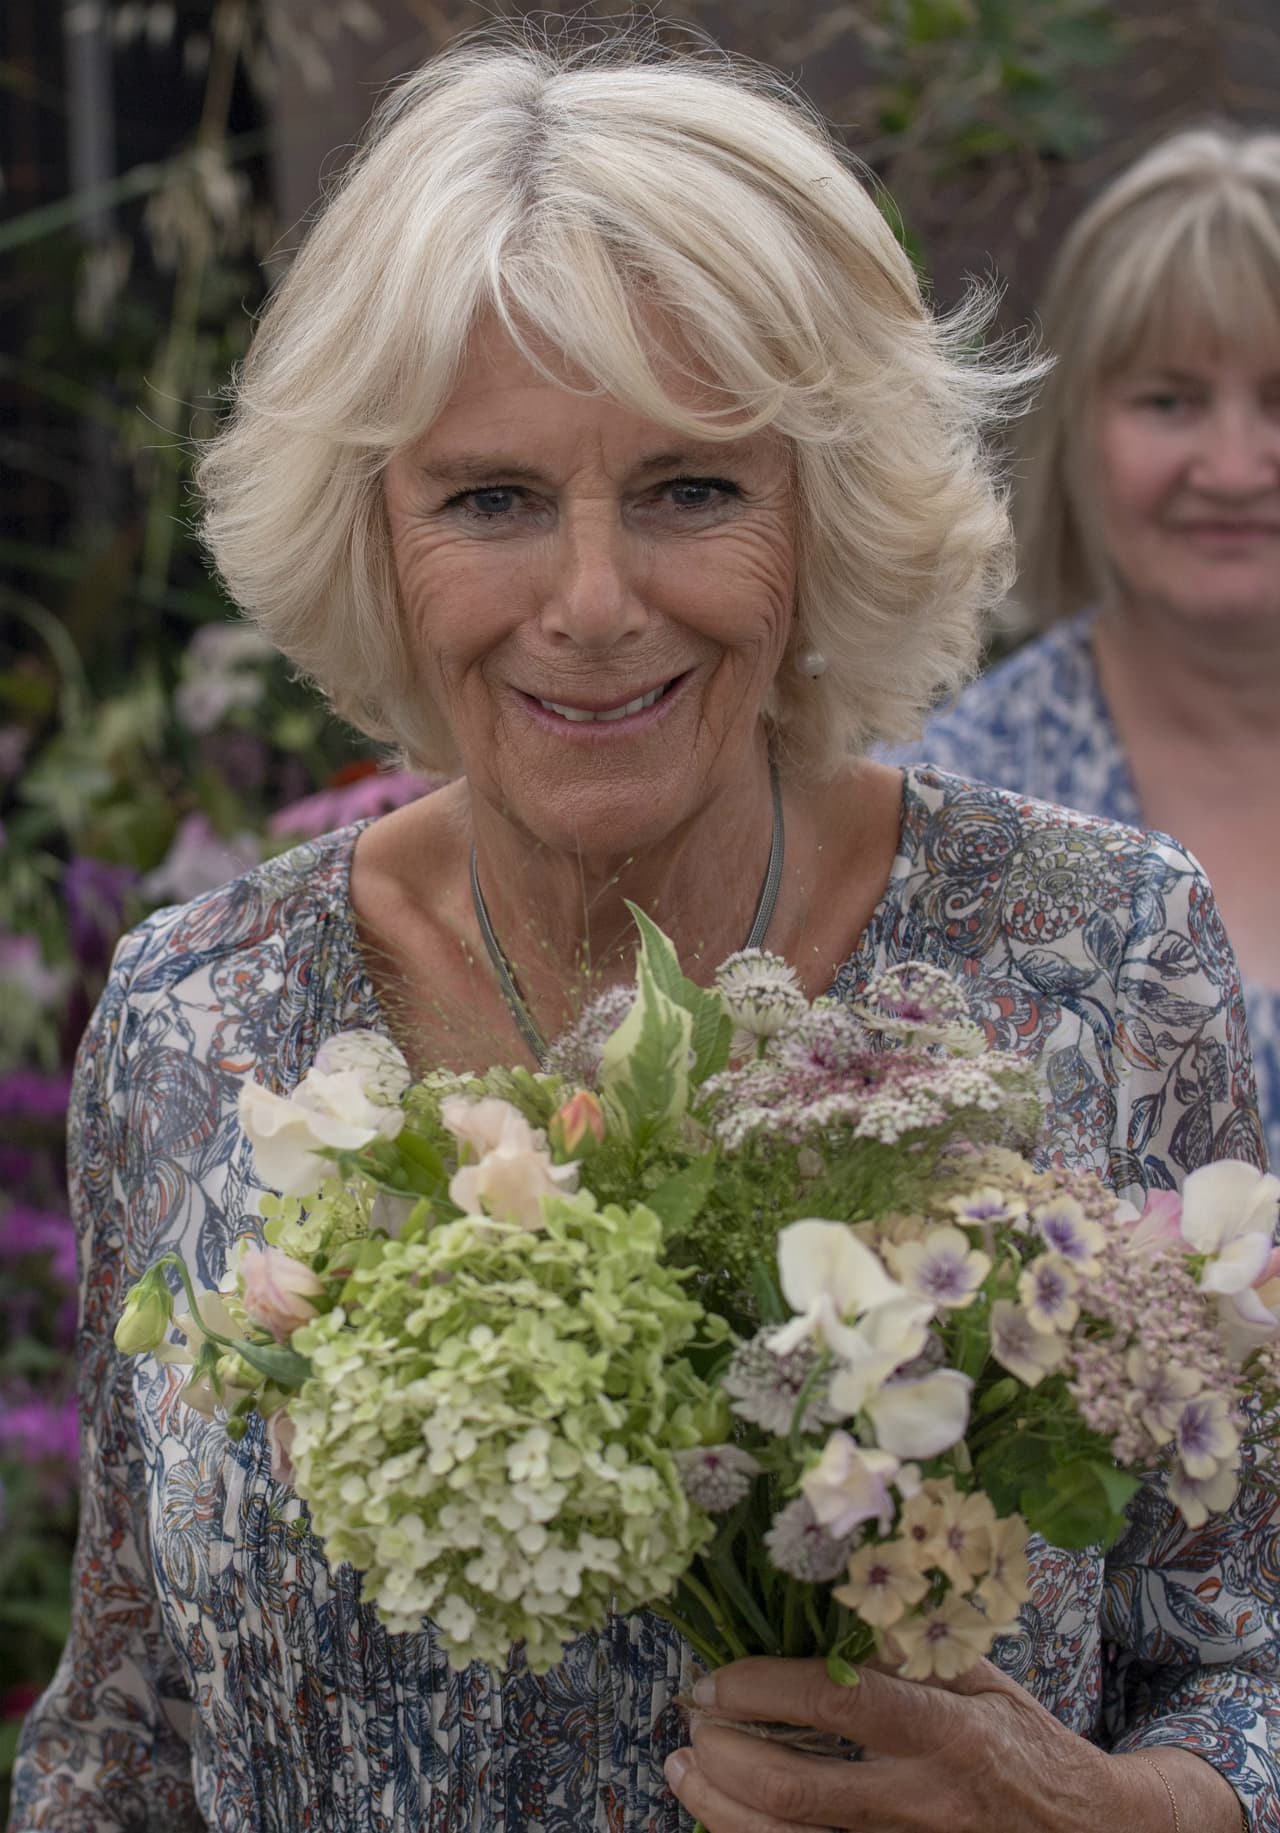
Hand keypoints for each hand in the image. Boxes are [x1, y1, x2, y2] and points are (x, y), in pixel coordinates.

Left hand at [662, 1656, 1239, 1831]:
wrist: (1087, 1832)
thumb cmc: (1023, 1742)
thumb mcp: (979, 1675)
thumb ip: (908, 1646)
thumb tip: (826, 1600)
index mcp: (943, 1729)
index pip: (835, 1703)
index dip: (762, 1690)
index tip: (714, 1679)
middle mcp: (920, 1797)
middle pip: (798, 1789)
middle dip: (726, 1758)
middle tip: (688, 1726)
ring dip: (721, 1809)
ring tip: (684, 1772)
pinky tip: (728, 1816)